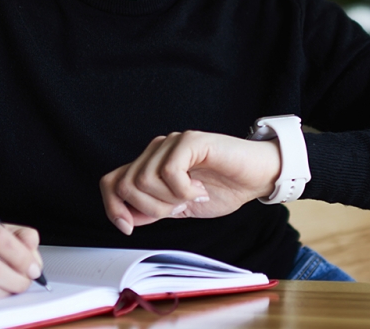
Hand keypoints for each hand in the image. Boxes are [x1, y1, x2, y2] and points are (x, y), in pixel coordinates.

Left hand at [99, 130, 280, 234]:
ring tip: (193, 196)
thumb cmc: (224, 188)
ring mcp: (172, 143)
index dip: (112, 207)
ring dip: (170, 199)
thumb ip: (153, 210)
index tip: (128, 228)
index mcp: (151, 165)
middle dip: (151, 208)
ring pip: (144, 179)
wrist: (257, 177)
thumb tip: (125, 218)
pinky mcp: (191, 141)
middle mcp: (157, 150)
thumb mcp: (180, 208)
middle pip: (126, 184)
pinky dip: (184, 189)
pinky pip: (169, 171)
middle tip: (179, 208)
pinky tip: (200, 190)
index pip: (111, 182)